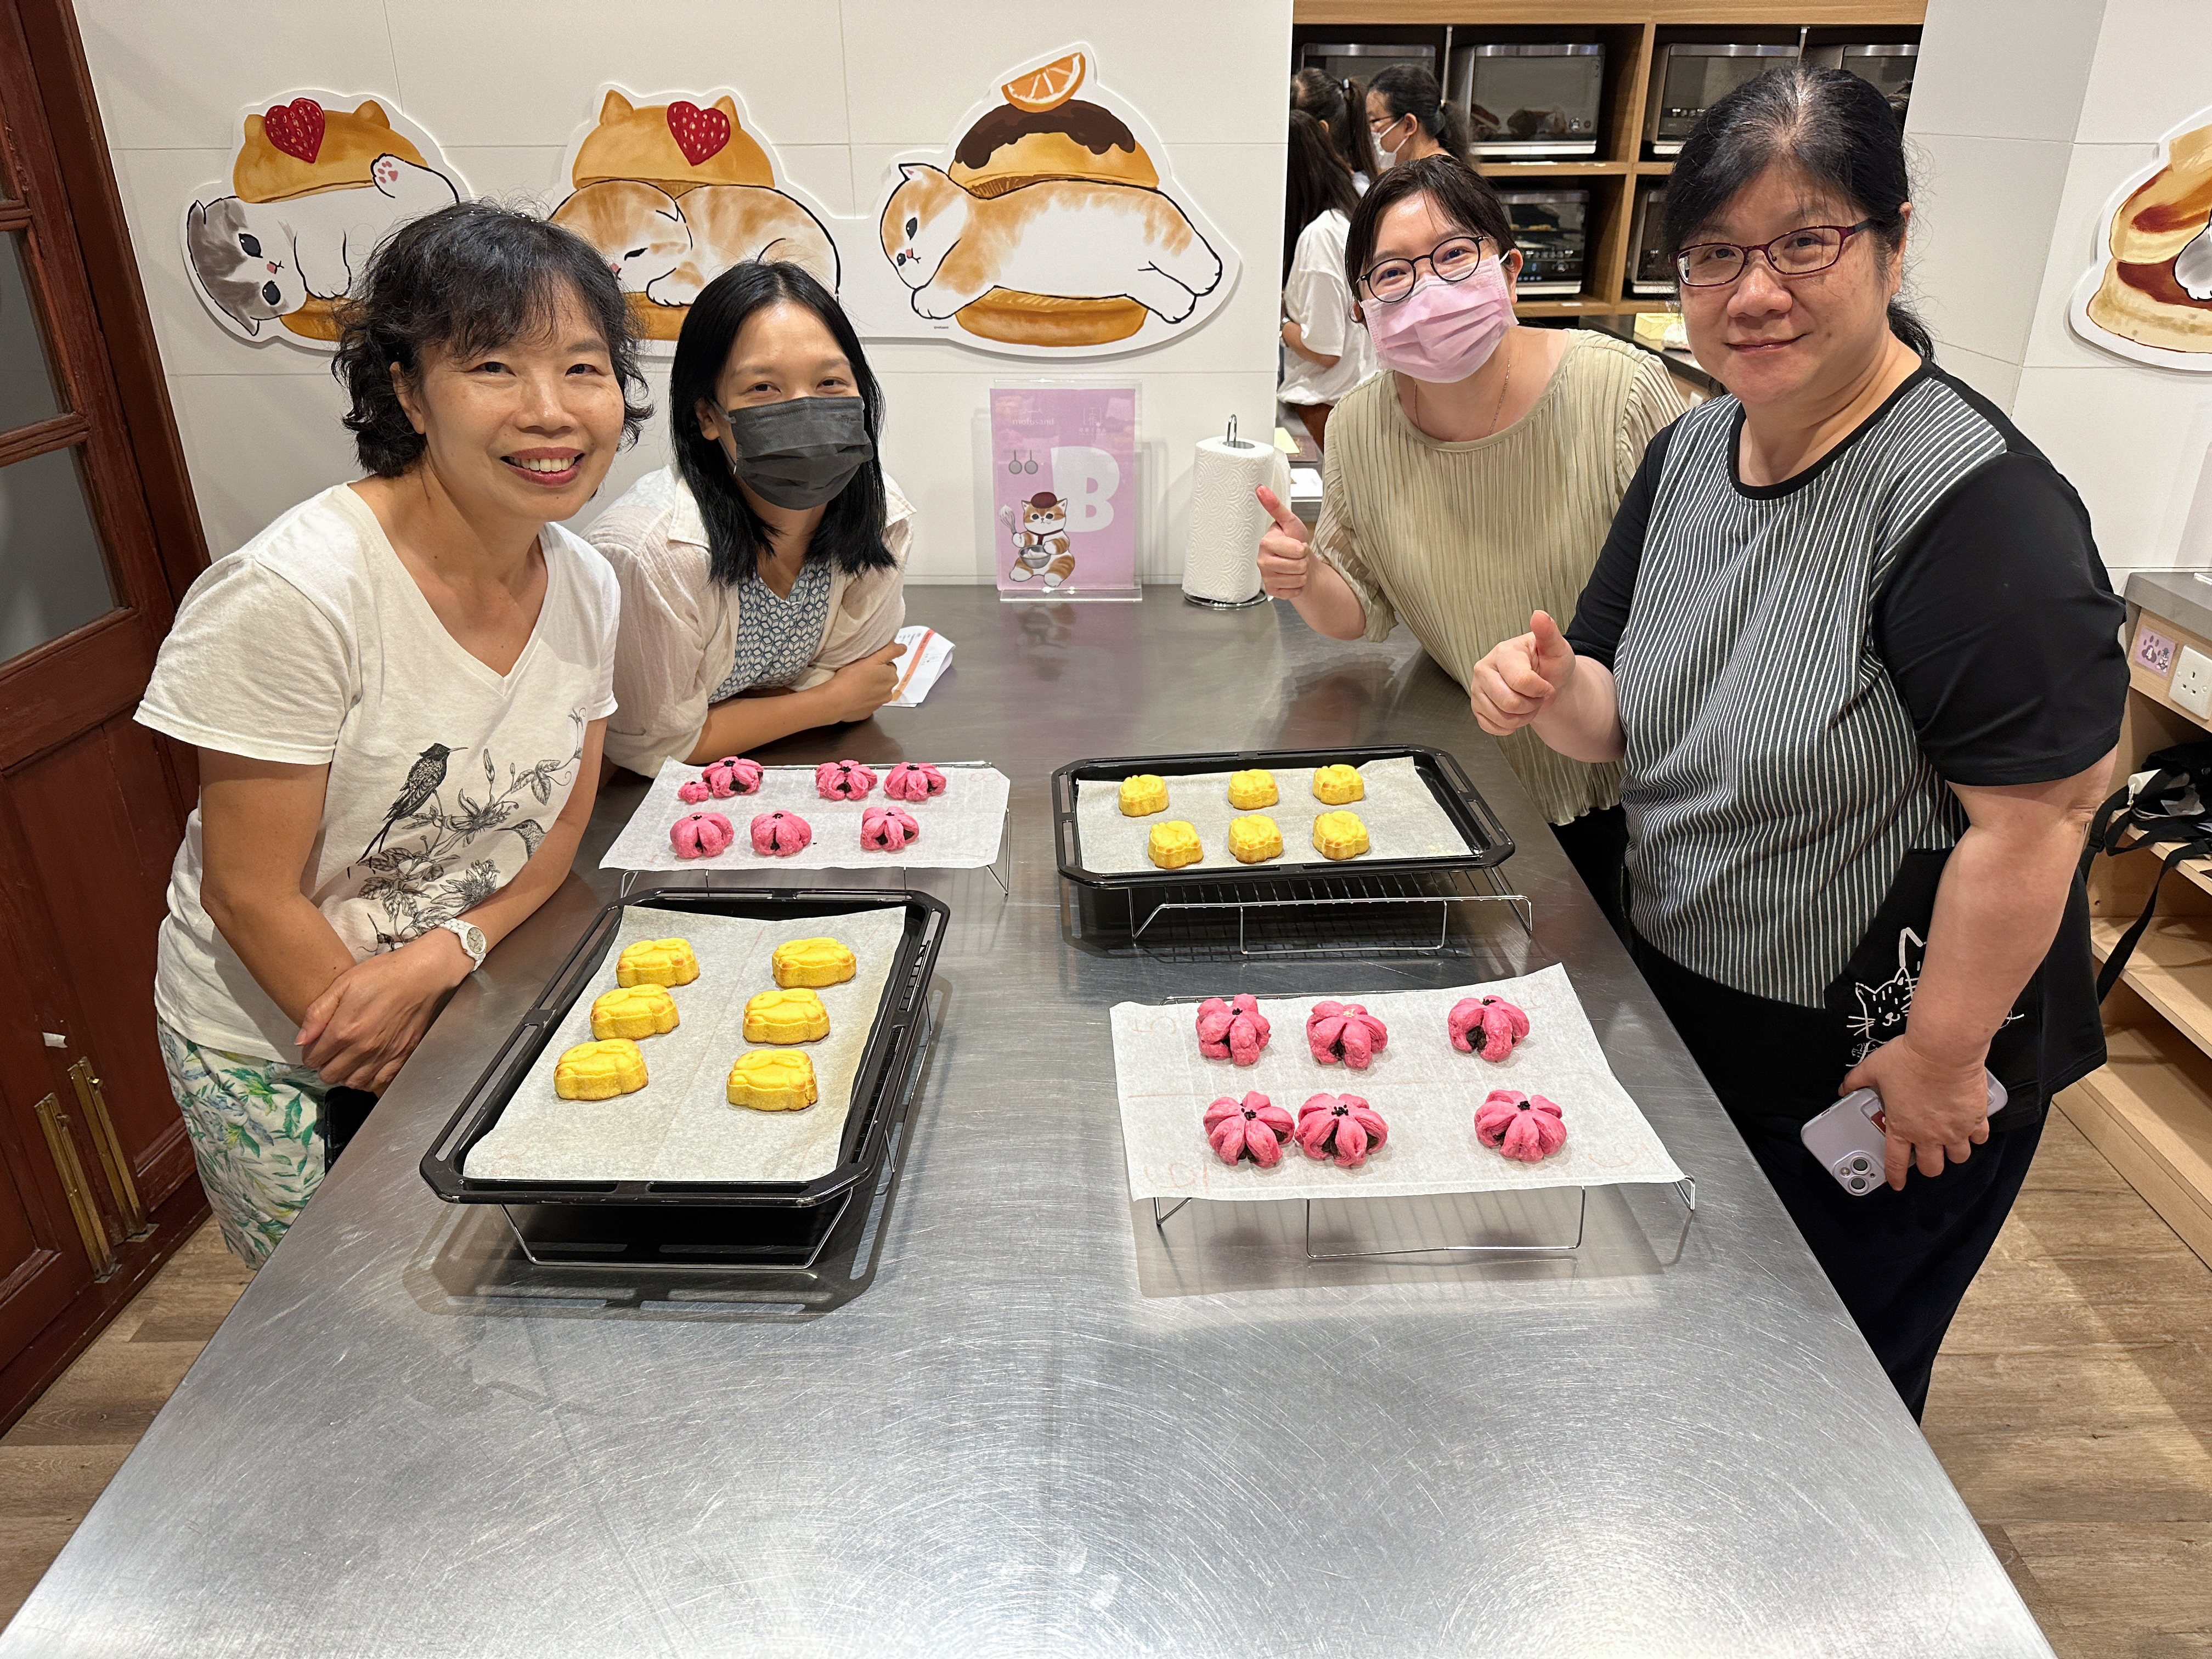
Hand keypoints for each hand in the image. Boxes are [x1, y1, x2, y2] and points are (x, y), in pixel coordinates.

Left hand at [295, 929, 473, 1091]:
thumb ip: (317, 1013)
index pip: (313, 1059)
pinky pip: (379, 1083)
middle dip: (324, 1065)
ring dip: (345, 1074)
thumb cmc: (384, 975)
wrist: (422, 976)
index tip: (315, 1044)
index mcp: (343, 1030)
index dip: (310, 1052)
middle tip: (330, 1052)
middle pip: (330, 1075)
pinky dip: (369, 1081)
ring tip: (347, 1060)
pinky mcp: (401, 1057)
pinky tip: (367, 1068)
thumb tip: (301, 1040)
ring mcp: (383, 1055)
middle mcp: (362, 1048)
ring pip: (353, 1083)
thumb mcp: (342, 984)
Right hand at [820, 642, 905, 722]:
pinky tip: (854, 695)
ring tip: (856, 685)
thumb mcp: (872, 659)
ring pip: (877, 692)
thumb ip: (889, 652)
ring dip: (870, 688)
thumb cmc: (852, 677)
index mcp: (891, 677)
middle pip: (884, 680)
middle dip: (876, 676)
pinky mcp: (868, 713)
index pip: (889, 666)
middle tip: (860, 673)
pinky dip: (863, 699)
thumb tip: (903, 648)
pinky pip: (868, 703)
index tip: (867, 664)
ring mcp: (878, 704)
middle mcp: (888, 692)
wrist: (836, 701)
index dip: (878, 663)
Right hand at [1255, 485, 1310, 598]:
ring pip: (1297, 579)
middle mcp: (1262, 561)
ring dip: (1301, 574)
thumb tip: (1261, 489)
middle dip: (1303, 561)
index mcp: (1265, 543)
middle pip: (1297, 566)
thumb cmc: (1295, 542)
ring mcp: (1266, 577)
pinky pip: (1293, 591)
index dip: (1302, 548)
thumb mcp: (1289, 521)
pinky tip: (1292, 578)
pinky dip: (1298, 586)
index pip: (1296, 550)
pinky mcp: (1271, 591)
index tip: (1297, 544)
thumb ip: (1275, 506)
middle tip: (1296, 557)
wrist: (1298, 563)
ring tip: (1295, 566)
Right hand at [1468, 610, 1576, 734]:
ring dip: (1523, 717)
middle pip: (1509, 703)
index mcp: (1502, 652)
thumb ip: (1549, 632)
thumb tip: (1539, 615)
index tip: (1546, 685)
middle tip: (1537, 696)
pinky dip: (1510, 726)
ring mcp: (1477, 689)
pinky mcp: (1476, 707)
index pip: (1521, 682)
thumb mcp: (1556, 649)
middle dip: (1531, 706)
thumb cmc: (1550, 665)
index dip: (1540, 690)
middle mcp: (1484, 669)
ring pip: (1502, 718)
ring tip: (1528, 703)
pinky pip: (1492, 727)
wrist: (1544, 683)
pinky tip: (1516, 712)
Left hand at [1840, 1033, 1992, 1190]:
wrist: (1944, 1050)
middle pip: (1932, 1167)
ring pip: (1958, 1157)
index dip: (1896, 1177)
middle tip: (1927, 1157)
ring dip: (1953, 1153)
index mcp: (1902, 1126)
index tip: (1897, 1184)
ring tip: (1950, 1143)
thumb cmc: (1910, 1059)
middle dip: (1929, 1167)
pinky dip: (1976, 1136)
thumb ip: (1857, 1080)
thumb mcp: (1873, 1068)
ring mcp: (1955, 1129)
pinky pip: (1980, 1137)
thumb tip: (1845, 1086)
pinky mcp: (1975, 1118)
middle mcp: (1929, 1134)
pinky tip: (1971, 1129)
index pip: (1896, 1162)